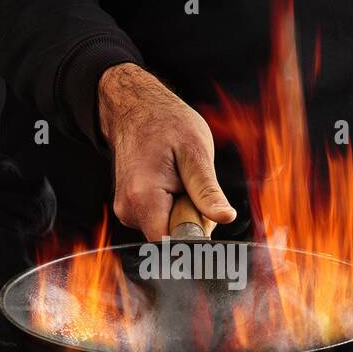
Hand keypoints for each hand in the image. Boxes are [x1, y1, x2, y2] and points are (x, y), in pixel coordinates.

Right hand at [97, 62, 235, 239]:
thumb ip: (208, 191)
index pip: (173, 243)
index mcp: (143, 198)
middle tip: (193, 185)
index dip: (195, 232)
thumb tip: (226, 218)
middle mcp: (128, 210)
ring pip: (167, 229)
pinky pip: (160, 220)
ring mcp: (126, 210)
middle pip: (171, 237)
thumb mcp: (196, 153)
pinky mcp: (130, 209)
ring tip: (180, 179)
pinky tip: (171, 183)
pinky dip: (172, 207)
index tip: (204, 210)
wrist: (137, 109)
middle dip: (192, 219)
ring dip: (182, 211)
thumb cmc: (166, 124)